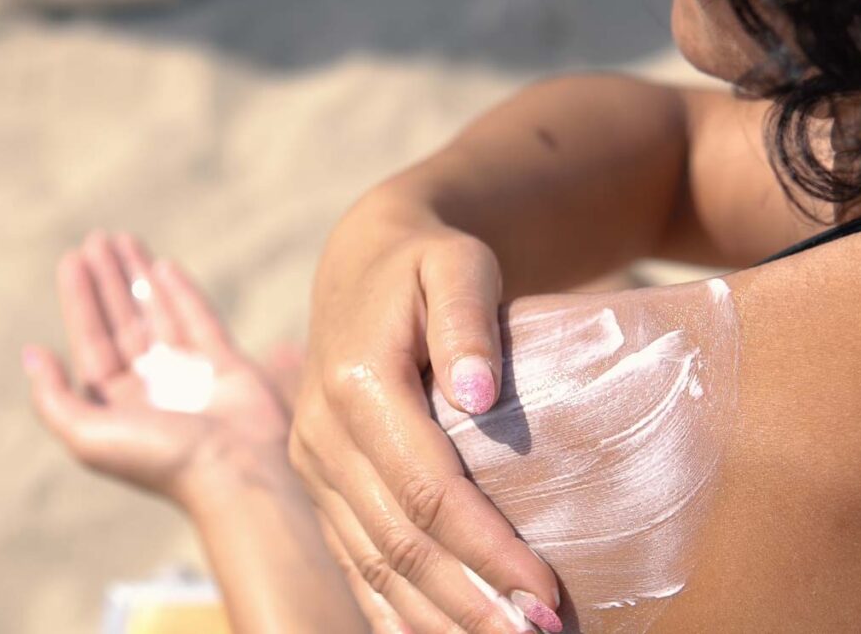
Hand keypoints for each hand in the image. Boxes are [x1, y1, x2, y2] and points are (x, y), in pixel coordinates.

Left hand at [23, 232, 288, 503]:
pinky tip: (164, 267)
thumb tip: (32, 353)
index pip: (92, 341)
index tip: (72, 258)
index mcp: (118, 404)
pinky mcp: (228, 365)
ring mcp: (191, 373)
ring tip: (125, 239)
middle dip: (108, 280)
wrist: (237, 473)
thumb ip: (53, 398)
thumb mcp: (89, 436)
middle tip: (97, 238)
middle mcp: (152, 385)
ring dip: (140, 276)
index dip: (80, 299)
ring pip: (159, 313)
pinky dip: (182, 293)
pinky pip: (200, 319)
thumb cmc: (162, 460)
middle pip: (123, 321)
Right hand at [289, 195, 561, 633]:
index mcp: (357, 385)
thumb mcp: (458, 266)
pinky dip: (392, 607)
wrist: (366, 264)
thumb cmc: (427, 263)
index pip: (426, 488)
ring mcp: (315, 464)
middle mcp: (322, 435)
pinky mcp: (321, 481)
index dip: (486, 546)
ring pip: (371, 562)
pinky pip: (350, 558)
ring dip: (436, 615)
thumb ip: (467, 322)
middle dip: (470, 598)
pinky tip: (436, 633)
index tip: (545, 590)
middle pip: (398, 540)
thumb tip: (481, 395)